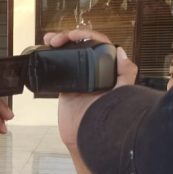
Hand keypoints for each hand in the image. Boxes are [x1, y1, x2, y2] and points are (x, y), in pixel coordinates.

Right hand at [44, 29, 137, 173]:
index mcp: (108, 70)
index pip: (99, 44)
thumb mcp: (123, 93)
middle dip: (68, 37)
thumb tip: (122, 52)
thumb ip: (126, 73)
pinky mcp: (67, 87)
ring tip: (50, 40)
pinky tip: (46, 52)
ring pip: (69, 54)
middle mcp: (94, 72)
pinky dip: (52, 59)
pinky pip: (59, 69)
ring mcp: (80, 79)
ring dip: (59, 44)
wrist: (88, 138)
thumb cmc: (108, 119)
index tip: (74, 36)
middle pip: (81, 46)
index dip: (86, 36)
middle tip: (58, 38)